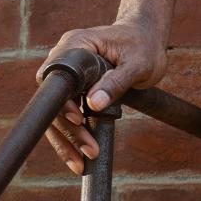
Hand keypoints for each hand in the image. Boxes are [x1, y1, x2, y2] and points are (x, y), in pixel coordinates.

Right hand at [39, 19, 167, 174]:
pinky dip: (70, 135)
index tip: (78, 119)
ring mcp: (66, 73)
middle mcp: (64, 56)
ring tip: (81, 162)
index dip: (64, 102)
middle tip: (88, 151)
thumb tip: (94, 103)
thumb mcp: (139, 62)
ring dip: (67, 139)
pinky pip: (64, 114)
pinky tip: (77, 156)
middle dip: (68, 130)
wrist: (146, 37)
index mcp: (77, 43)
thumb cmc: (144, 45)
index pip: (60, 78)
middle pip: (54, 100)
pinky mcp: (72, 87)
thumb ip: (117, 81)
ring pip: (56, 112)